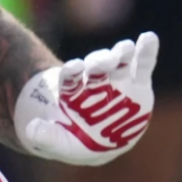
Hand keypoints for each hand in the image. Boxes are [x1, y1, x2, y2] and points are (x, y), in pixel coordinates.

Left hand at [15, 32, 156, 165]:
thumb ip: (46, 137)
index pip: (70, 77)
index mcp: (73, 91)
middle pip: (95, 65)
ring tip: (124, 49)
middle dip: (98, 61)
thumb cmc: (74, 140)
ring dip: (119, 53)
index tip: (74, 67)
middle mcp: (94, 81)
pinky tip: (149, 38)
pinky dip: (146, 52)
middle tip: (100, 63)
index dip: (72, 71)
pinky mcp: (138, 86)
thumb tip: (32, 130)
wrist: (96, 143)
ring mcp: (117, 81)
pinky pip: (143, 66)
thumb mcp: (58, 143)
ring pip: (118, 61)